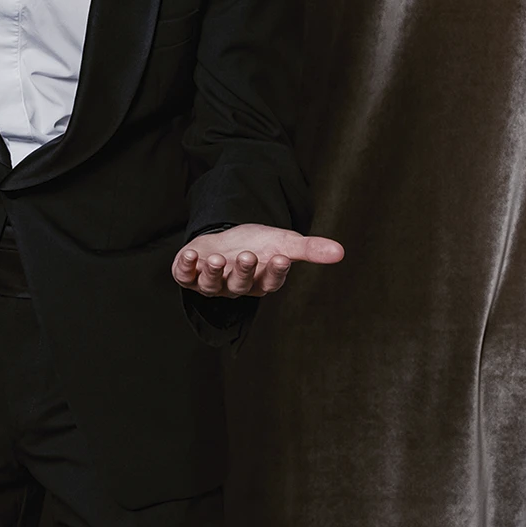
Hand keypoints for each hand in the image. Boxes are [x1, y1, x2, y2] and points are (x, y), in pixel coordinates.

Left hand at [171, 224, 344, 297]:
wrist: (227, 240)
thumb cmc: (258, 246)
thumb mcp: (284, 243)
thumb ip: (309, 249)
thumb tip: (341, 251)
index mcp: (261, 281)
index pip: (270, 281)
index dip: (275, 271)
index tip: (281, 258)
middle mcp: (236, 286)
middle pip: (241, 285)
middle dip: (244, 271)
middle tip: (248, 255)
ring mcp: (212, 282)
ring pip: (212, 285)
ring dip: (213, 272)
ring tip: (216, 258)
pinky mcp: (189, 275)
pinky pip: (184, 276)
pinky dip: (185, 267)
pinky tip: (189, 254)